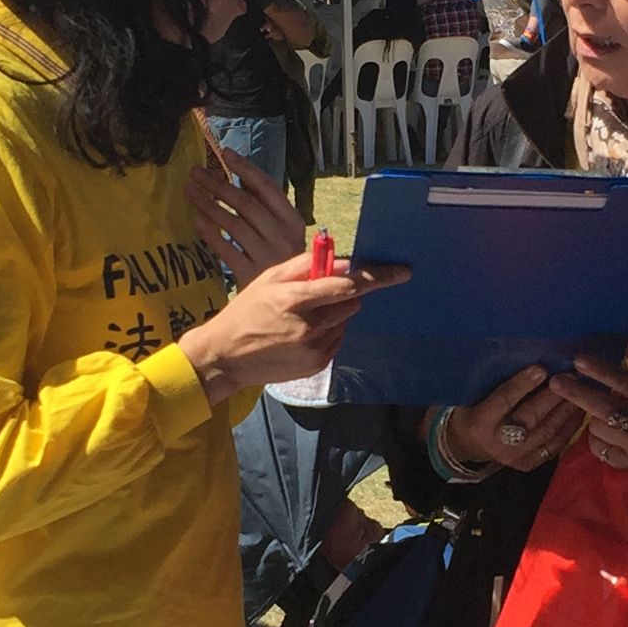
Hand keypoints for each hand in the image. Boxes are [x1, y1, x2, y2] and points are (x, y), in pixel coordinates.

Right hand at [177, 254, 405, 401]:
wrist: (225, 357)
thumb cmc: (246, 311)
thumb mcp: (269, 279)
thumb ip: (305, 266)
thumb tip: (342, 262)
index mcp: (294, 299)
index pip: (346, 285)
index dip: (377, 277)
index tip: (402, 271)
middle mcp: (308, 326)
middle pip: (350, 303)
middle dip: (341, 295)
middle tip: (313, 296)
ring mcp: (314, 348)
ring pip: (345, 321)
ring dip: (334, 314)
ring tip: (301, 318)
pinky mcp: (317, 364)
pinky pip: (337, 340)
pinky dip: (327, 332)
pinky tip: (300, 334)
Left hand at [186, 145, 305, 276]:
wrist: (288, 301)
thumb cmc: (282, 260)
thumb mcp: (283, 231)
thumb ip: (265, 205)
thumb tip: (241, 176)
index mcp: (293, 221)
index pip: (268, 188)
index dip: (245, 168)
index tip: (225, 153)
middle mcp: (282, 236)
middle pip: (246, 203)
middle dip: (218, 184)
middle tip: (196, 171)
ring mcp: (266, 256)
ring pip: (233, 223)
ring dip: (208, 204)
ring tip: (190, 190)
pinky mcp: (250, 275)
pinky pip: (225, 248)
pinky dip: (210, 232)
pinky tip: (197, 219)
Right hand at [444, 365, 580, 472]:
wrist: (467, 445)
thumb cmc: (472, 410)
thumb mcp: (474, 395)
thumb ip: (497, 383)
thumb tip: (529, 359)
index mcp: (479, 422)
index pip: (503, 401)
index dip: (522, 385)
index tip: (542, 368)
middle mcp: (498, 442)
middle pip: (530, 416)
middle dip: (554, 395)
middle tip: (572, 376)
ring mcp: (514, 456)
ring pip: (546, 431)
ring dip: (566, 410)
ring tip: (581, 390)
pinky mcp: (528, 463)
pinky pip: (553, 446)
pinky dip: (569, 428)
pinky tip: (579, 412)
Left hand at [546, 351, 627, 472]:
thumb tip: (624, 336)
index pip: (627, 383)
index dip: (601, 371)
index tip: (578, 360)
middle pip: (606, 407)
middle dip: (578, 393)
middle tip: (556, 382)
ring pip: (598, 427)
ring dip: (594, 418)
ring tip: (606, 415)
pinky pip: (598, 448)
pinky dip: (597, 439)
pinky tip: (609, 434)